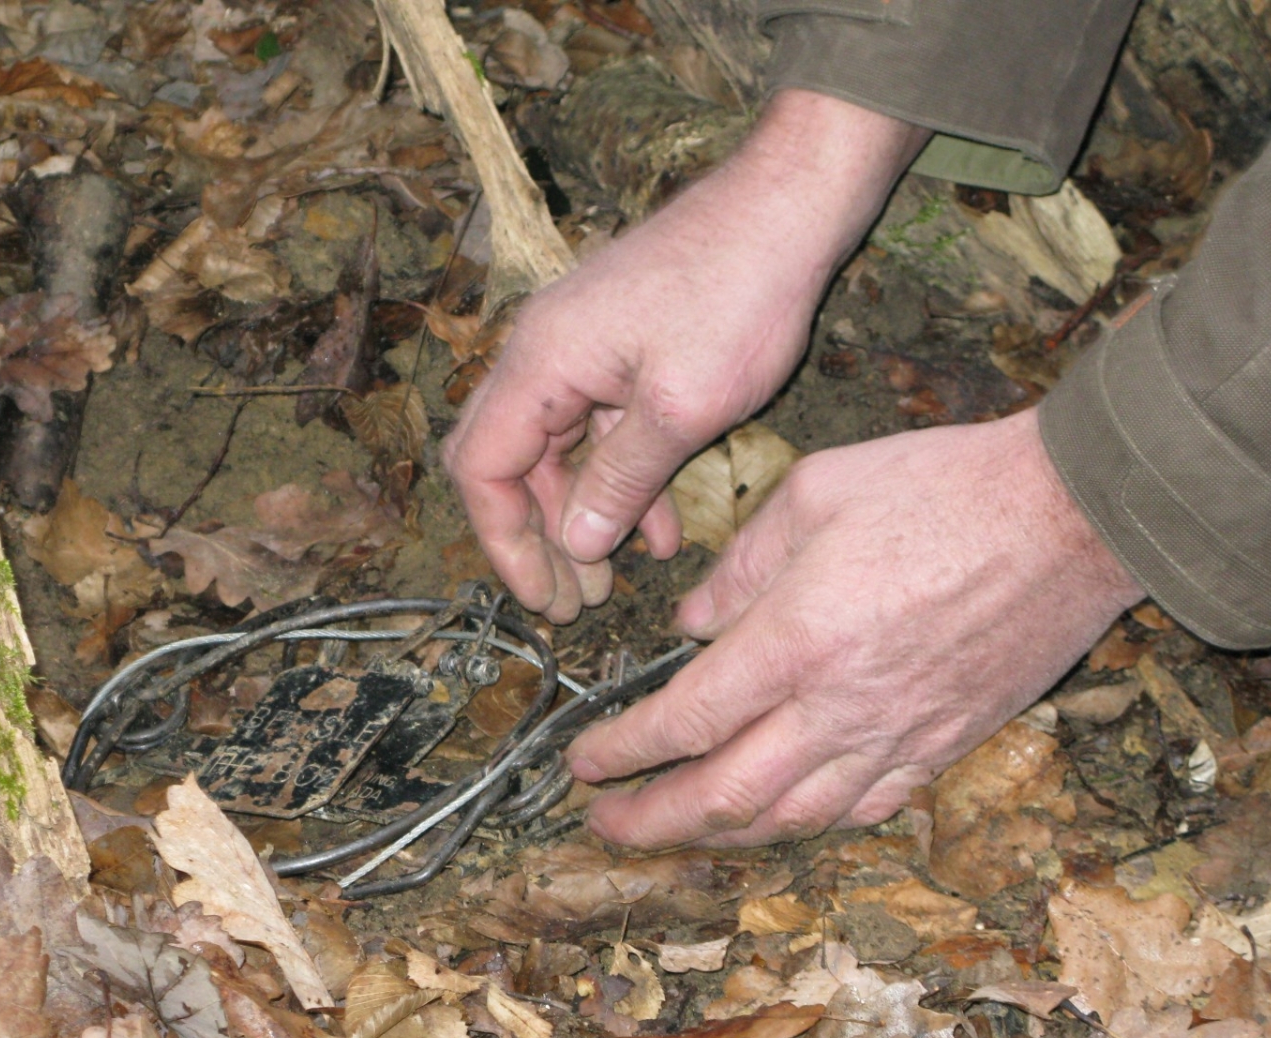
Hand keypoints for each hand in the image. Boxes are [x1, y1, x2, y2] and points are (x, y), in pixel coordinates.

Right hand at [442, 89, 927, 623]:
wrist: (789, 203)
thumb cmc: (740, 291)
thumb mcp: (681, 409)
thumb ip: (621, 481)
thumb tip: (576, 544)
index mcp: (540, 362)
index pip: (481, 470)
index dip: (504, 542)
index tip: (542, 595)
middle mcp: (544, 352)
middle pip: (508, 464)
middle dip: (538, 539)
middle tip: (577, 602)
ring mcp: (580, 347)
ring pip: (557, 452)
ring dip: (584, 516)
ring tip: (617, 578)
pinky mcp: (619, 346)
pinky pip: (599, 428)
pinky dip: (621, 480)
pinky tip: (659, 529)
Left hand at [567, 409, 1145, 848]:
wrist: (1074, 516)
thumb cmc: (944, 487)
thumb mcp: (815, 491)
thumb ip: (739, 564)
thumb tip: (691, 622)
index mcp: (797, 639)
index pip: (686, 721)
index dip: (624, 753)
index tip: (584, 764)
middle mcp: (840, 706)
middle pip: (725, 796)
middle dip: (652, 822)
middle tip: (604, 826)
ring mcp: (896, 736)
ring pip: (791, 818)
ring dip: (721, 834)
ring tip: (675, 830)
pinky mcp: (944, 746)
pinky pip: (861, 810)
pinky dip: (806, 822)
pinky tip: (776, 816)